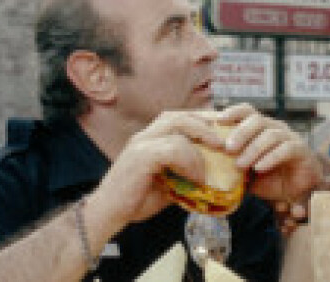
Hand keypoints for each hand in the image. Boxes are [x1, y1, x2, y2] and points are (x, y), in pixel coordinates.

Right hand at [89, 111, 224, 232]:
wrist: (107, 214)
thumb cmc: (135, 200)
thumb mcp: (167, 185)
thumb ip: (183, 175)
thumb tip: (210, 178)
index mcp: (149, 139)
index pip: (177, 118)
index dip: (200, 120)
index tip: (220, 130)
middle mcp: (144, 136)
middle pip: (179, 116)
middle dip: (204, 125)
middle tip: (222, 142)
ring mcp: (141, 144)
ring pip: (178, 128)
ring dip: (200, 145)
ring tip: (211, 163)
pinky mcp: (141, 156)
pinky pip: (173, 149)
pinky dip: (189, 162)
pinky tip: (195, 178)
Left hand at [219, 104, 322, 202]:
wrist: (297, 190)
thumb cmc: (270, 177)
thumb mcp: (246, 172)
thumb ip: (232, 165)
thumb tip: (209, 164)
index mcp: (261, 128)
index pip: (247, 111)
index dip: (233, 112)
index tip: (218, 121)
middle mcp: (275, 128)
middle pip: (257, 120)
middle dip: (240, 133)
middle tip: (228, 148)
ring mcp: (289, 137)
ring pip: (270, 135)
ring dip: (253, 149)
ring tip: (240, 165)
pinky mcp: (300, 150)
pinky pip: (286, 149)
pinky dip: (270, 158)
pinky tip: (259, 168)